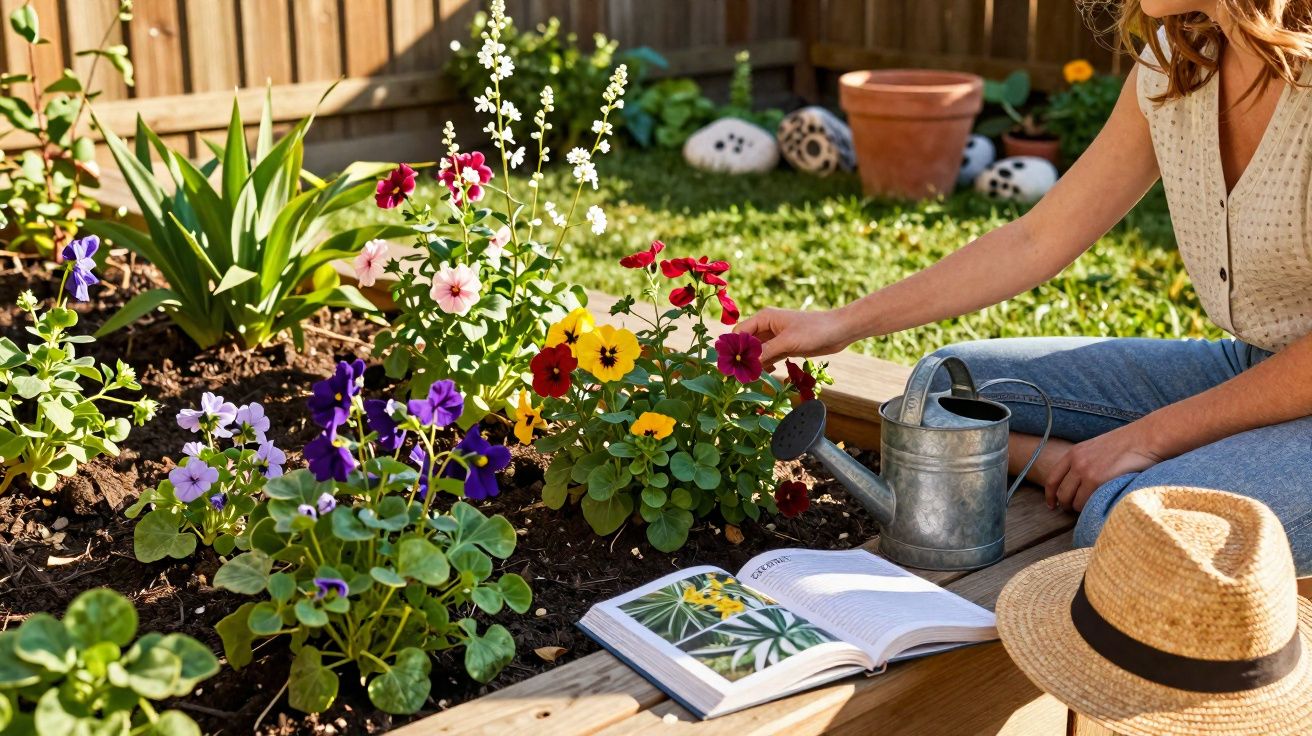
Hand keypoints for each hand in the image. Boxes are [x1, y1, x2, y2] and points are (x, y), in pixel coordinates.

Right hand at [734, 307, 858, 367]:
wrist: (838, 331)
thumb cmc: (814, 330)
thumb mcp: (788, 342)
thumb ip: (766, 352)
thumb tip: (748, 363)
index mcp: (764, 318)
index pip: (740, 332)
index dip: (733, 347)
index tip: (730, 365)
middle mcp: (766, 327)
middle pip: (746, 344)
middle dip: (742, 358)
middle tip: (738, 376)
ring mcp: (775, 338)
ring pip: (757, 352)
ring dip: (753, 364)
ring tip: (749, 379)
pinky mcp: (784, 347)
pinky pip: (768, 357)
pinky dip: (765, 365)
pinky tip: (765, 374)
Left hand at [1044, 424, 1162, 511]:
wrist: (1146, 438)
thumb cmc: (1129, 444)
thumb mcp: (1099, 448)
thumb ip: (1087, 461)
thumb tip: (1082, 481)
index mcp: (1074, 452)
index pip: (1052, 478)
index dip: (1050, 495)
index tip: (1052, 505)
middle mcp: (1076, 461)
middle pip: (1061, 492)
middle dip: (1065, 505)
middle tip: (1072, 512)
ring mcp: (1085, 470)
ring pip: (1072, 500)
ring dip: (1078, 509)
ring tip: (1089, 511)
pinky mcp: (1097, 480)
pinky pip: (1086, 502)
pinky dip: (1090, 509)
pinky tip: (1098, 509)